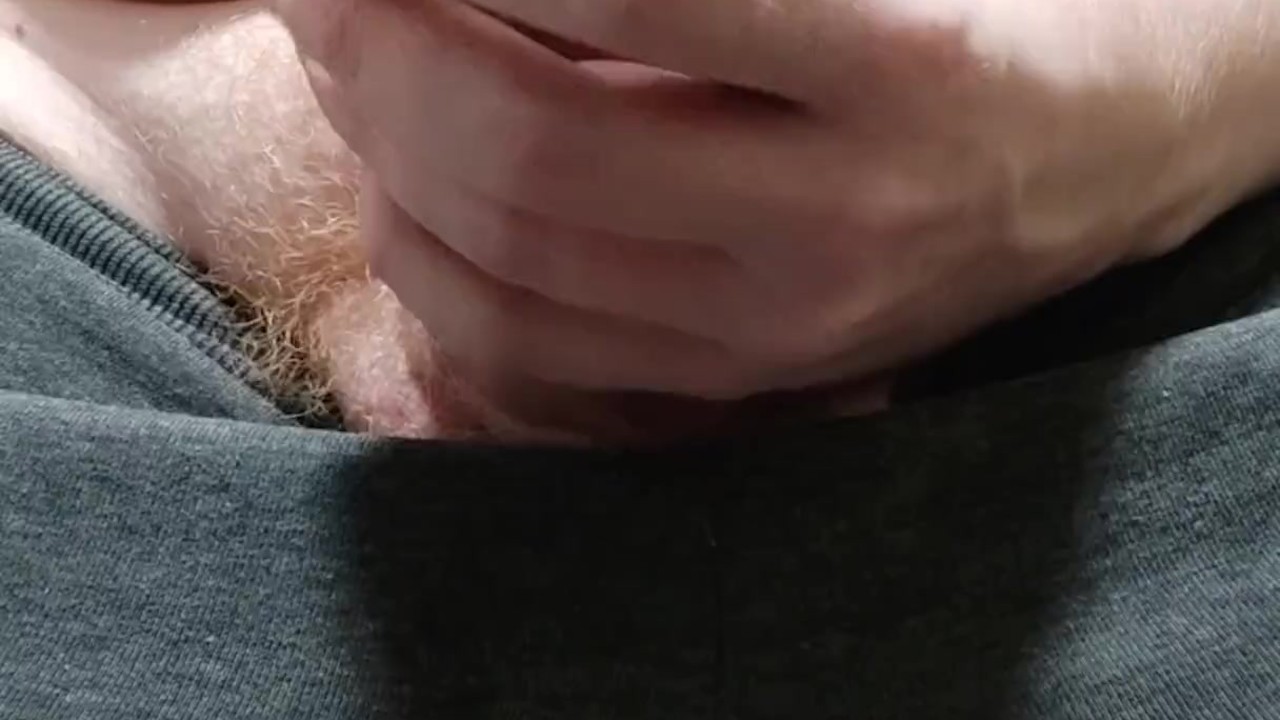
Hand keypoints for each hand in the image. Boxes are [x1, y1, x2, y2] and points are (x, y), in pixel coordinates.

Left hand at [274, 0, 1279, 404]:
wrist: (1105, 153)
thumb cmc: (992, 16)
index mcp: (904, 66)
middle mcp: (843, 215)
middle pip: (534, 152)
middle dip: (384, 58)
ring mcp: (788, 321)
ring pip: (512, 269)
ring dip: (382, 161)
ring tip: (346, 73)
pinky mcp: (745, 375)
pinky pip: (535, 349)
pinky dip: (430, 268)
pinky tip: (401, 189)